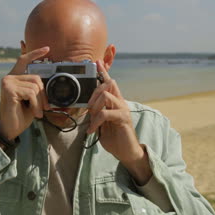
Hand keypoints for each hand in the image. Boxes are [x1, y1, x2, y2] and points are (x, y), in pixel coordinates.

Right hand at [0, 46, 49, 139]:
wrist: (10, 129)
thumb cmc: (21, 115)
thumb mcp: (32, 100)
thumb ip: (36, 89)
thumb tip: (46, 82)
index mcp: (15, 78)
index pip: (23, 60)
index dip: (35, 53)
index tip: (47, 49)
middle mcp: (9, 77)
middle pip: (36, 78)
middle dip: (44, 94)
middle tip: (45, 107)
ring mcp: (8, 82)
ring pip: (35, 86)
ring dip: (40, 102)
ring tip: (38, 112)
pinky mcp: (8, 89)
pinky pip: (30, 93)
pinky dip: (35, 104)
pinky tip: (33, 112)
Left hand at [87, 60, 151, 183]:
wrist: (126, 152)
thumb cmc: (115, 138)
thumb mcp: (103, 124)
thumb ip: (98, 113)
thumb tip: (88, 108)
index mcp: (116, 102)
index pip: (110, 83)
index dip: (104, 72)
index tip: (97, 62)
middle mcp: (121, 103)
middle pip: (108, 84)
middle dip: (94, 92)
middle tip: (88, 108)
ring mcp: (123, 109)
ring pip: (106, 95)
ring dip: (94, 106)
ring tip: (91, 120)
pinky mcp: (123, 119)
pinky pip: (105, 113)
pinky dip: (95, 121)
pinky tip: (92, 130)